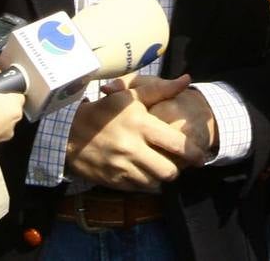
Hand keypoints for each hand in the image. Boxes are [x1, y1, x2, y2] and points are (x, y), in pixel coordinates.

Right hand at [65, 74, 202, 190]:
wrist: (69, 131)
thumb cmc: (105, 110)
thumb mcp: (130, 96)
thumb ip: (160, 90)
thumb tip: (186, 81)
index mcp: (140, 125)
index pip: (177, 145)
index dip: (194, 153)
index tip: (200, 156)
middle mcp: (132, 148)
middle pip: (170, 171)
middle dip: (176, 168)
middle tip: (175, 162)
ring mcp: (122, 167)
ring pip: (156, 182)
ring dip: (160, 176)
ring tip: (158, 165)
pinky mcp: (114, 181)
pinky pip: (140, 189)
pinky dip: (145, 182)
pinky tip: (142, 170)